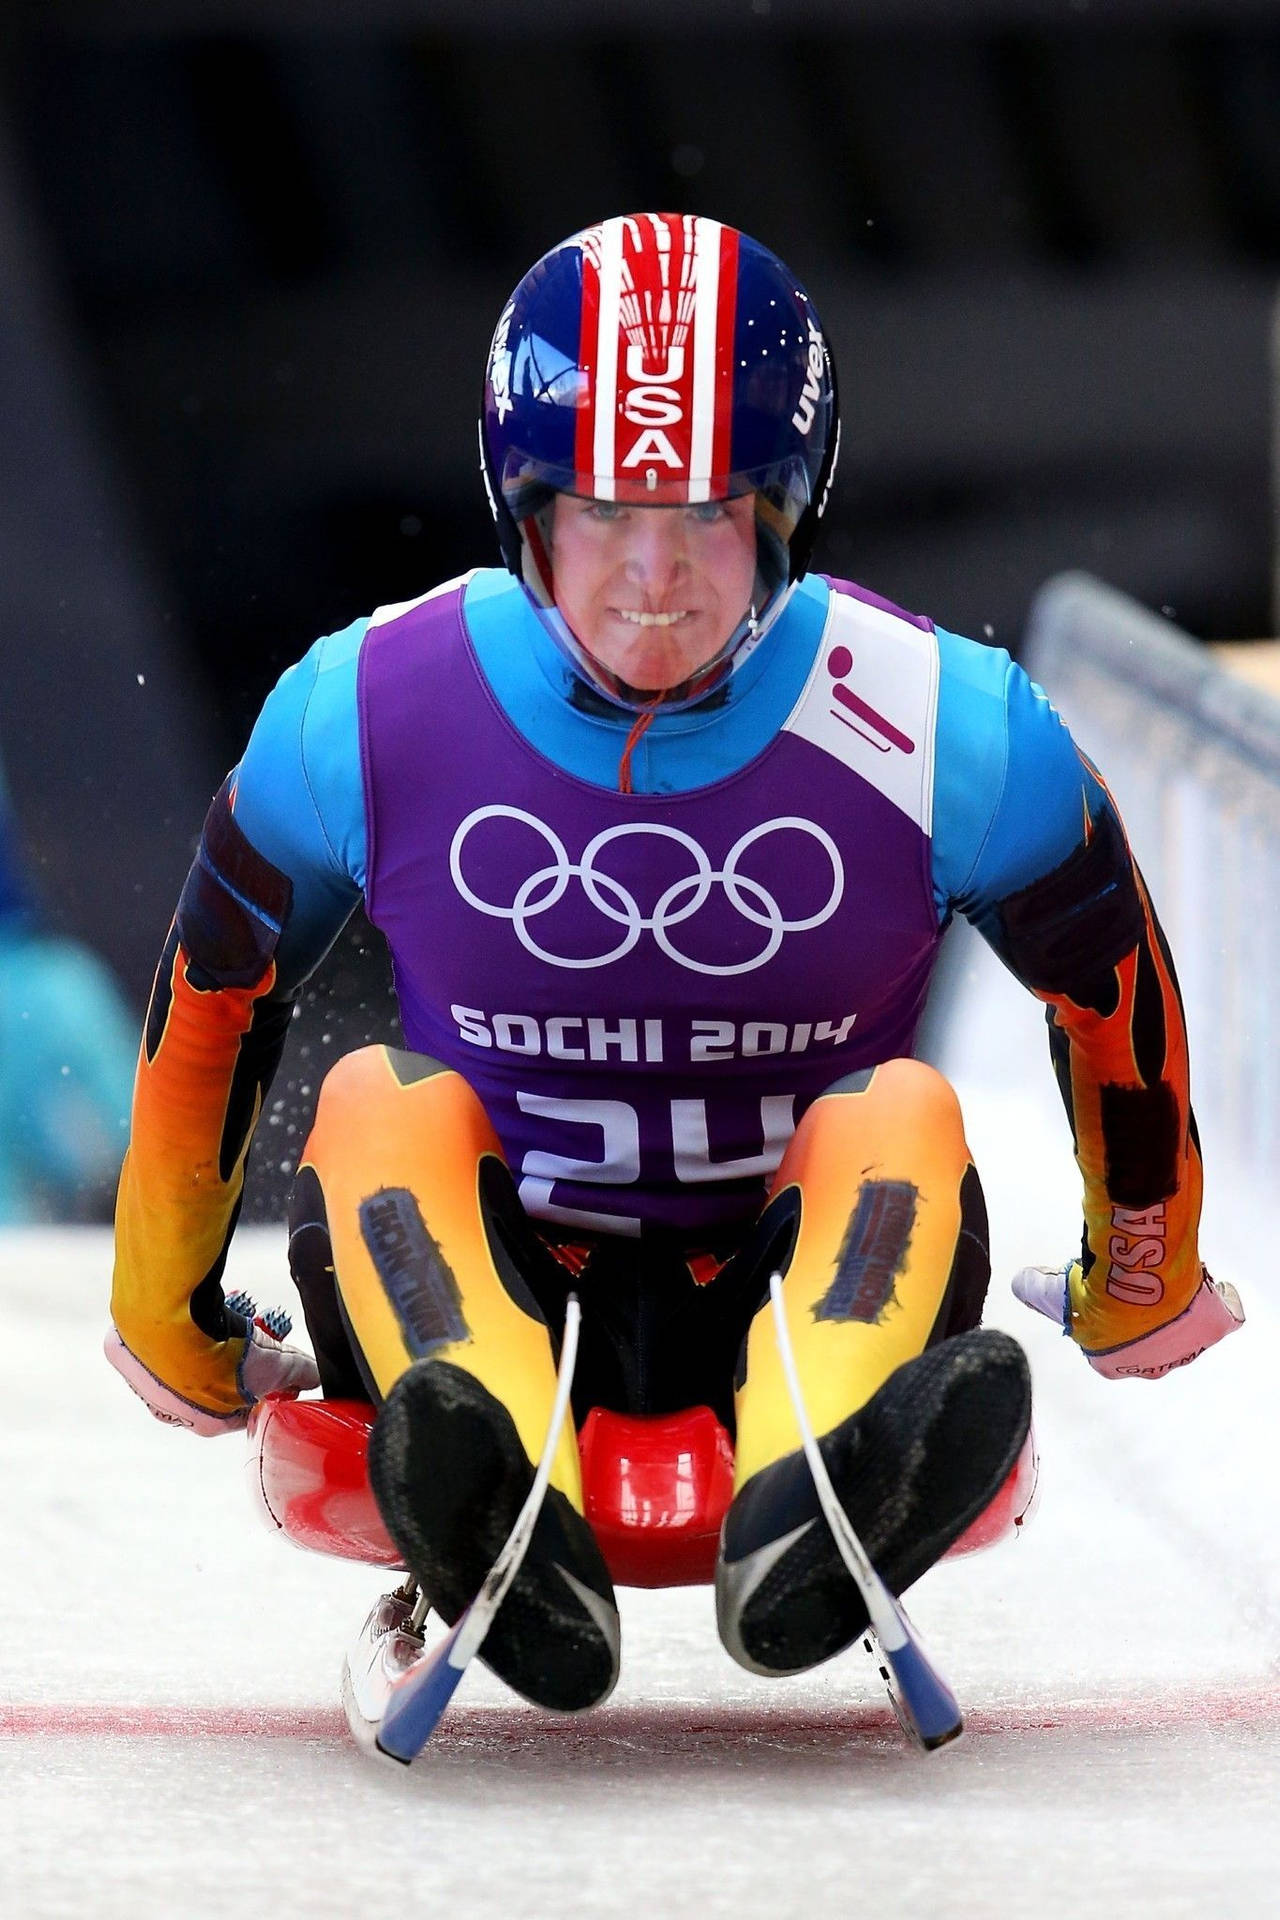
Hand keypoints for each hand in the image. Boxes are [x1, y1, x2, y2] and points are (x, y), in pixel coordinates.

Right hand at [105, 1300, 318, 1434]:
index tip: (268, 1360)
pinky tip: (186, 1310)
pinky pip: (152, 1341)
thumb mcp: (275, 1365)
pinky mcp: (122, 1353)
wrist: (167, 1325)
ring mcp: (144, 1384)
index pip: (243, 1408)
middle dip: (230, 1359)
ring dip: (198, 1343)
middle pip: (210, 1383)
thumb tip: (314, 1375)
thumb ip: (298, 1373)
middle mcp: (172, 1411)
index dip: (261, 1384)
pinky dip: (168, 1327)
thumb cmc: (220, 1354)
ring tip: (217, 1316)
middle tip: (244, 1331)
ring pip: (178, 1363)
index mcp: (208, 1423)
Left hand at [1012, 1261, 1242, 1379]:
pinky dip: (1206, 1297)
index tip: (1099, 1293)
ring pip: (1177, 1324)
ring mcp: (1187, 1348)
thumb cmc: (1099, 1291)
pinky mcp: (1214, 1326)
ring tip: (1155, 1274)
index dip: (1098, 1318)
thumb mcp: (1053, 1290)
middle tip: (1128, 1279)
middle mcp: (1151, 1365)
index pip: (1103, 1347)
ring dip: (1168, 1304)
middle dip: (1134, 1311)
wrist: (1145, 1277)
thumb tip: (1019, 1283)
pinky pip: (1213, 1313)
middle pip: (1141, 1335)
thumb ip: (1032, 1289)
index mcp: (1112, 1365)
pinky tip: (1190, 1275)